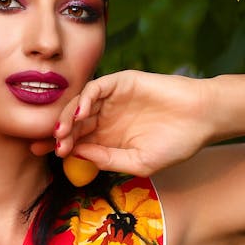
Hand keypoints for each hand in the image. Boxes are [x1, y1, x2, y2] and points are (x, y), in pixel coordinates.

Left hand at [32, 70, 214, 175]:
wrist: (202, 119)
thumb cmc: (176, 144)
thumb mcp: (138, 162)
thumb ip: (107, 160)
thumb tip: (77, 156)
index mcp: (109, 138)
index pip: (76, 141)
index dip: (58, 147)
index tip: (42, 154)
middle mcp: (107, 118)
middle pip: (72, 123)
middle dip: (57, 134)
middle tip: (48, 145)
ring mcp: (113, 99)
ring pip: (80, 105)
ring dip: (67, 118)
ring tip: (62, 133)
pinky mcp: (121, 82)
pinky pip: (96, 88)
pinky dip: (84, 99)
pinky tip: (80, 114)